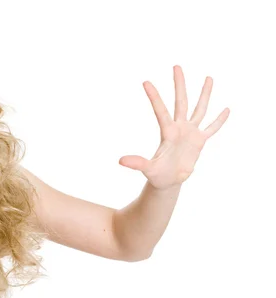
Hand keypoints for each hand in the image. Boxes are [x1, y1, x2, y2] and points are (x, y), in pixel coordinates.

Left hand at [119, 65, 229, 189]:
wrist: (168, 182)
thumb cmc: (157, 176)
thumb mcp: (148, 169)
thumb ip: (137, 163)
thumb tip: (120, 161)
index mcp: (167, 133)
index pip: (161, 111)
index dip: (154, 97)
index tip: (145, 82)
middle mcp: (179, 128)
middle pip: (181, 102)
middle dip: (179, 84)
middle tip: (176, 66)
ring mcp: (190, 133)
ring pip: (199, 109)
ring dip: (204, 94)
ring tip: (209, 77)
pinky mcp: (200, 142)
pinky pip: (212, 128)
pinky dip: (219, 120)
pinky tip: (226, 109)